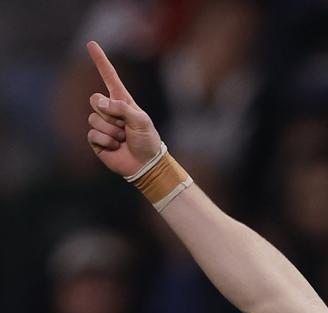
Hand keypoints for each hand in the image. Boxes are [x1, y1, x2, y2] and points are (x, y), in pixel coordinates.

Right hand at [85, 40, 161, 176]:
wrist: (146, 164)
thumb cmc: (148, 141)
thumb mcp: (141, 120)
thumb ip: (122, 108)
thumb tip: (100, 104)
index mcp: (122, 102)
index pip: (109, 77)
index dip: (100, 61)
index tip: (91, 44)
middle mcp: (110, 111)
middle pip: (95, 99)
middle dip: (109, 113)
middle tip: (124, 126)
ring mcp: (102, 124)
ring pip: (94, 119)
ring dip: (111, 131)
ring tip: (123, 138)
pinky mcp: (96, 140)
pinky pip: (93, 134)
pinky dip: (107, 141)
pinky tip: (116, 147)